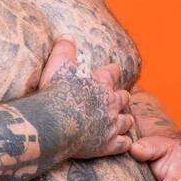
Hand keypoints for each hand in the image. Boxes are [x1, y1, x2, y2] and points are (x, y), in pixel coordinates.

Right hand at [37, 35, 132, 159]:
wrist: (52, 124)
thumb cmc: (54, 93)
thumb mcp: (57, 64)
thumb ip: (65, 49)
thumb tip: (67, 35)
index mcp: (101, 82)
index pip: (114, 72)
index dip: (112, 72)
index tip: (111, 72)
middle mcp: (111, 102)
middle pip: (124, 97)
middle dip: (120, 98)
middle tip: (114, 100)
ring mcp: (111, 125)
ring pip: (127, 120)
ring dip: (124, 119)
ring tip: (121, 120)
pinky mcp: (108, 145)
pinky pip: (124, 143)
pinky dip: (123, 142)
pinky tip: (120, 142)